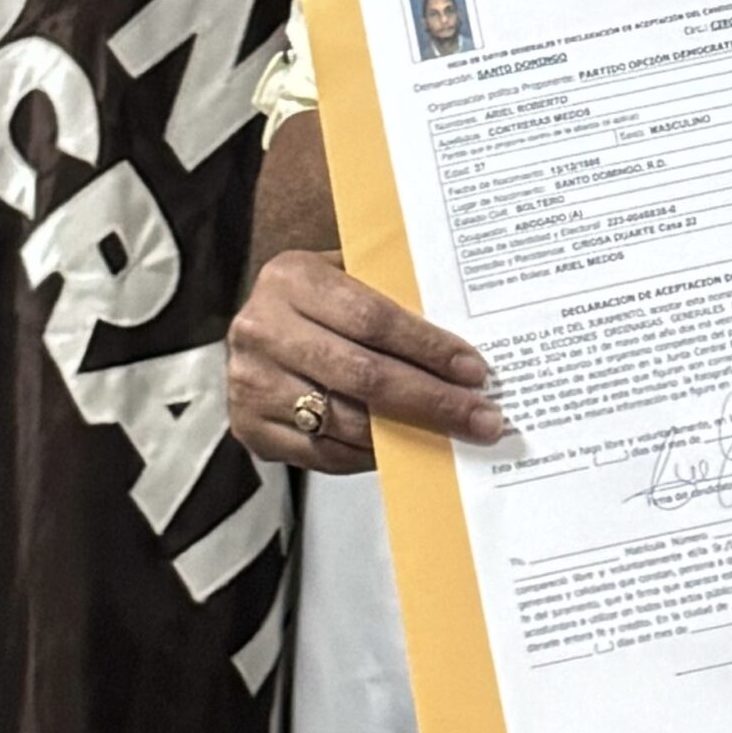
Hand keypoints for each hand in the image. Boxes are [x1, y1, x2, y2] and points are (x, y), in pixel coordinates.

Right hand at [225, 247, 501, 471]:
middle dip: (431, 400)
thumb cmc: (317, 300)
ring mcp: (251, 384)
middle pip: (362, 374)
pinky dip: (370, 456)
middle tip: (482, 417)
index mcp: (291, 278)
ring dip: (407, 434)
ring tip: (454, 438)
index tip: (475, 371)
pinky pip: (322, 454)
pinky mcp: (249, 429)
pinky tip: (407, 450)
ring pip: (345, 420)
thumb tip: (462, 348)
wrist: (252, 329)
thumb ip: (389, 299)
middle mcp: (263, 330)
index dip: (428, 347)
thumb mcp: (343, 276)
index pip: (373, 318)